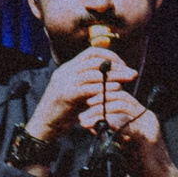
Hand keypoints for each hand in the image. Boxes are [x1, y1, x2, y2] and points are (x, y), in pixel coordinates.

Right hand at [24, 44, 140, 144]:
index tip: (124, 65)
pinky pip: (88, 88)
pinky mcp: (65, 95)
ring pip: (93, 73)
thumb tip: (117, 79)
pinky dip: (103, 88)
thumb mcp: (81, 92)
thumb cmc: (66, 110)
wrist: (46, 124)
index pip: (92, 52)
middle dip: (117, 66)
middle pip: (95, 61)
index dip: (110, 56)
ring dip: (114, 76)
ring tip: (127, 81)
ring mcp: (64, 82)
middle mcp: (66, 71)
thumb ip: (94, 84)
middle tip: (132, 73)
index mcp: (69, 67)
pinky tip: (115, 90)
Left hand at [83, 91, 177, 176]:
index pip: (122, 97)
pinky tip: (98, 128)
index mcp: (142, 116)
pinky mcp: (148, 137)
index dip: (104, 97)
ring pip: (122, 108)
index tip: (88, 103)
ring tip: (85, 122)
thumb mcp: (121, 144)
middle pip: (121, 99)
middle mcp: (147, 117)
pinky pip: (127, 125)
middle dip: (99, 104)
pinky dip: (111, 125)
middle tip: (83, 115)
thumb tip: (91, 123)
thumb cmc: (141, 163)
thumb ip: (109, 132)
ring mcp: (149, 125)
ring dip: (100, 113)